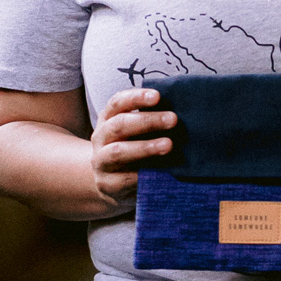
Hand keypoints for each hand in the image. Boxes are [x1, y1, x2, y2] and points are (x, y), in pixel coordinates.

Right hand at [90, 87, 176, 207]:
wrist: (111, 184)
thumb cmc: (131, 149)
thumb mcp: (135, 132)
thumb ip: (150, 121)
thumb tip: (180, 112)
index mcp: (108, 118)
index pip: (118, 102)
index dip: (136, 98)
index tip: (157, 96)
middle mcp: (101, 137)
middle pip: (119, 124)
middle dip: (147, 121)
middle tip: (173, 119)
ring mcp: (101, 161)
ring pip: (118, 151)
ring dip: (145, 147)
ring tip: (169, 144)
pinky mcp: (107, 184)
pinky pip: (124, 179)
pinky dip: (143, 174)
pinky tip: (160, 171)